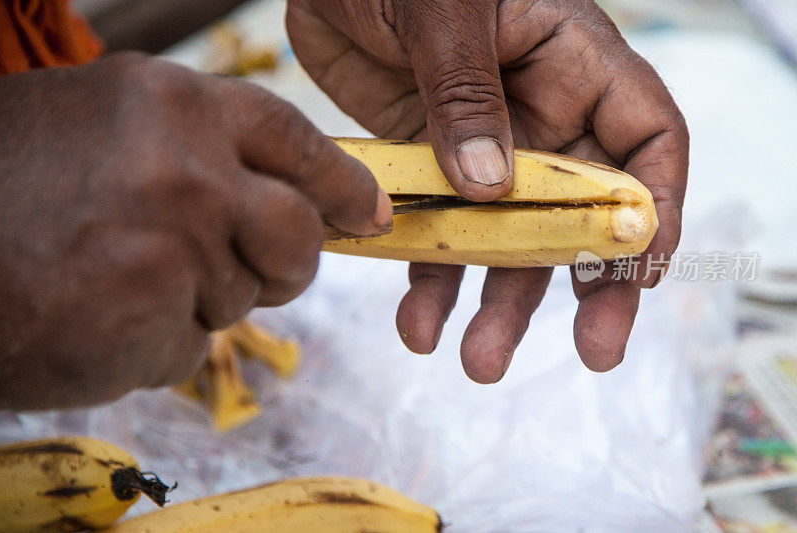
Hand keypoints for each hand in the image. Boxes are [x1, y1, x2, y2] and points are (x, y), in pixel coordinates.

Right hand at [0, 52, 390, 408]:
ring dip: (199, 300)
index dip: (342, 182)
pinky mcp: (149, 320)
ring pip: (244, 295)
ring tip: (119, 274)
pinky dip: (155, 341)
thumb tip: (284, 192)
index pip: (295, 140)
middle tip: (249, 267)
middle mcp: (183, 169)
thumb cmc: (11, 184)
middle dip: (286, 262)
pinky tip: (98, 313)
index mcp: (172, 105)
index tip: (369, 211)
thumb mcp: (107, 127)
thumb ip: (198, 149)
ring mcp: (170, 247)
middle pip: (297, 233)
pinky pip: (191, 343)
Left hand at [288, 0, 687, 380]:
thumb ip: (467, 93)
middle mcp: (538, 116)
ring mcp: (481, 148)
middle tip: (596, 350)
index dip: (655, 211)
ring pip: (508, 241)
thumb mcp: (441, 7)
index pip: (645, 142)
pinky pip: (436, 234)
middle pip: (585, 213)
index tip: (639, 275)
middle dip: (590, 285)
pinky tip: (416, 321)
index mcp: (571, 63)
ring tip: (478, 360)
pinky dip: (427, 281)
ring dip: (498, 303)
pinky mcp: (427, 168)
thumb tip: (490, 189)